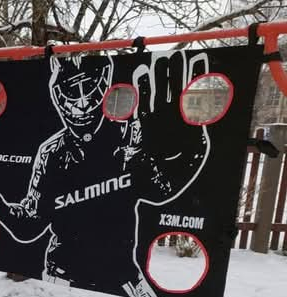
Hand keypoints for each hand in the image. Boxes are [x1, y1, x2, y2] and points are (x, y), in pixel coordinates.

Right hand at [128, 51, 209, 200]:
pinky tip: (140, 77)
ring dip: (161, 79)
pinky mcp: (140, 131)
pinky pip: (141, 107)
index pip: (195, 100)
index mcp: (191, 132)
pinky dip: (141, 93)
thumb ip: (196, 136)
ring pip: (159, 97)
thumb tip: (197, 116)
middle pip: (176, 94)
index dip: (198, 80)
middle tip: (177, 56)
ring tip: (162, 60)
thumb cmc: (167, 183)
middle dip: (177, 75)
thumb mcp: (191, 159)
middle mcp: (173, 127)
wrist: (147, 195)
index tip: (200, 60)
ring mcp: (156, 128)